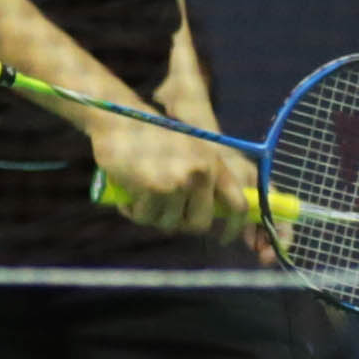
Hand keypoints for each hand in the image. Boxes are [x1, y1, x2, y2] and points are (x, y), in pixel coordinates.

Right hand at [88, 111, 254, 238]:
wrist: (120, 119)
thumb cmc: (151, 137)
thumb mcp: (188, 151)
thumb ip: (202, 179)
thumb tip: (208, 215)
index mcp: (213, 163)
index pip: (238, 205)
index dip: (234, 228)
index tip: (223, 239)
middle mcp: (201, 174)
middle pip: (200, 224)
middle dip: (180, 224)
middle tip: (164, 214)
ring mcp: (178, 182)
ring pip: (168, 224)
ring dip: (151, 216)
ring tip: (140, 197)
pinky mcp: (154, 189)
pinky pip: (144, 218)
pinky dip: (132, 211)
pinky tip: (127, 195)